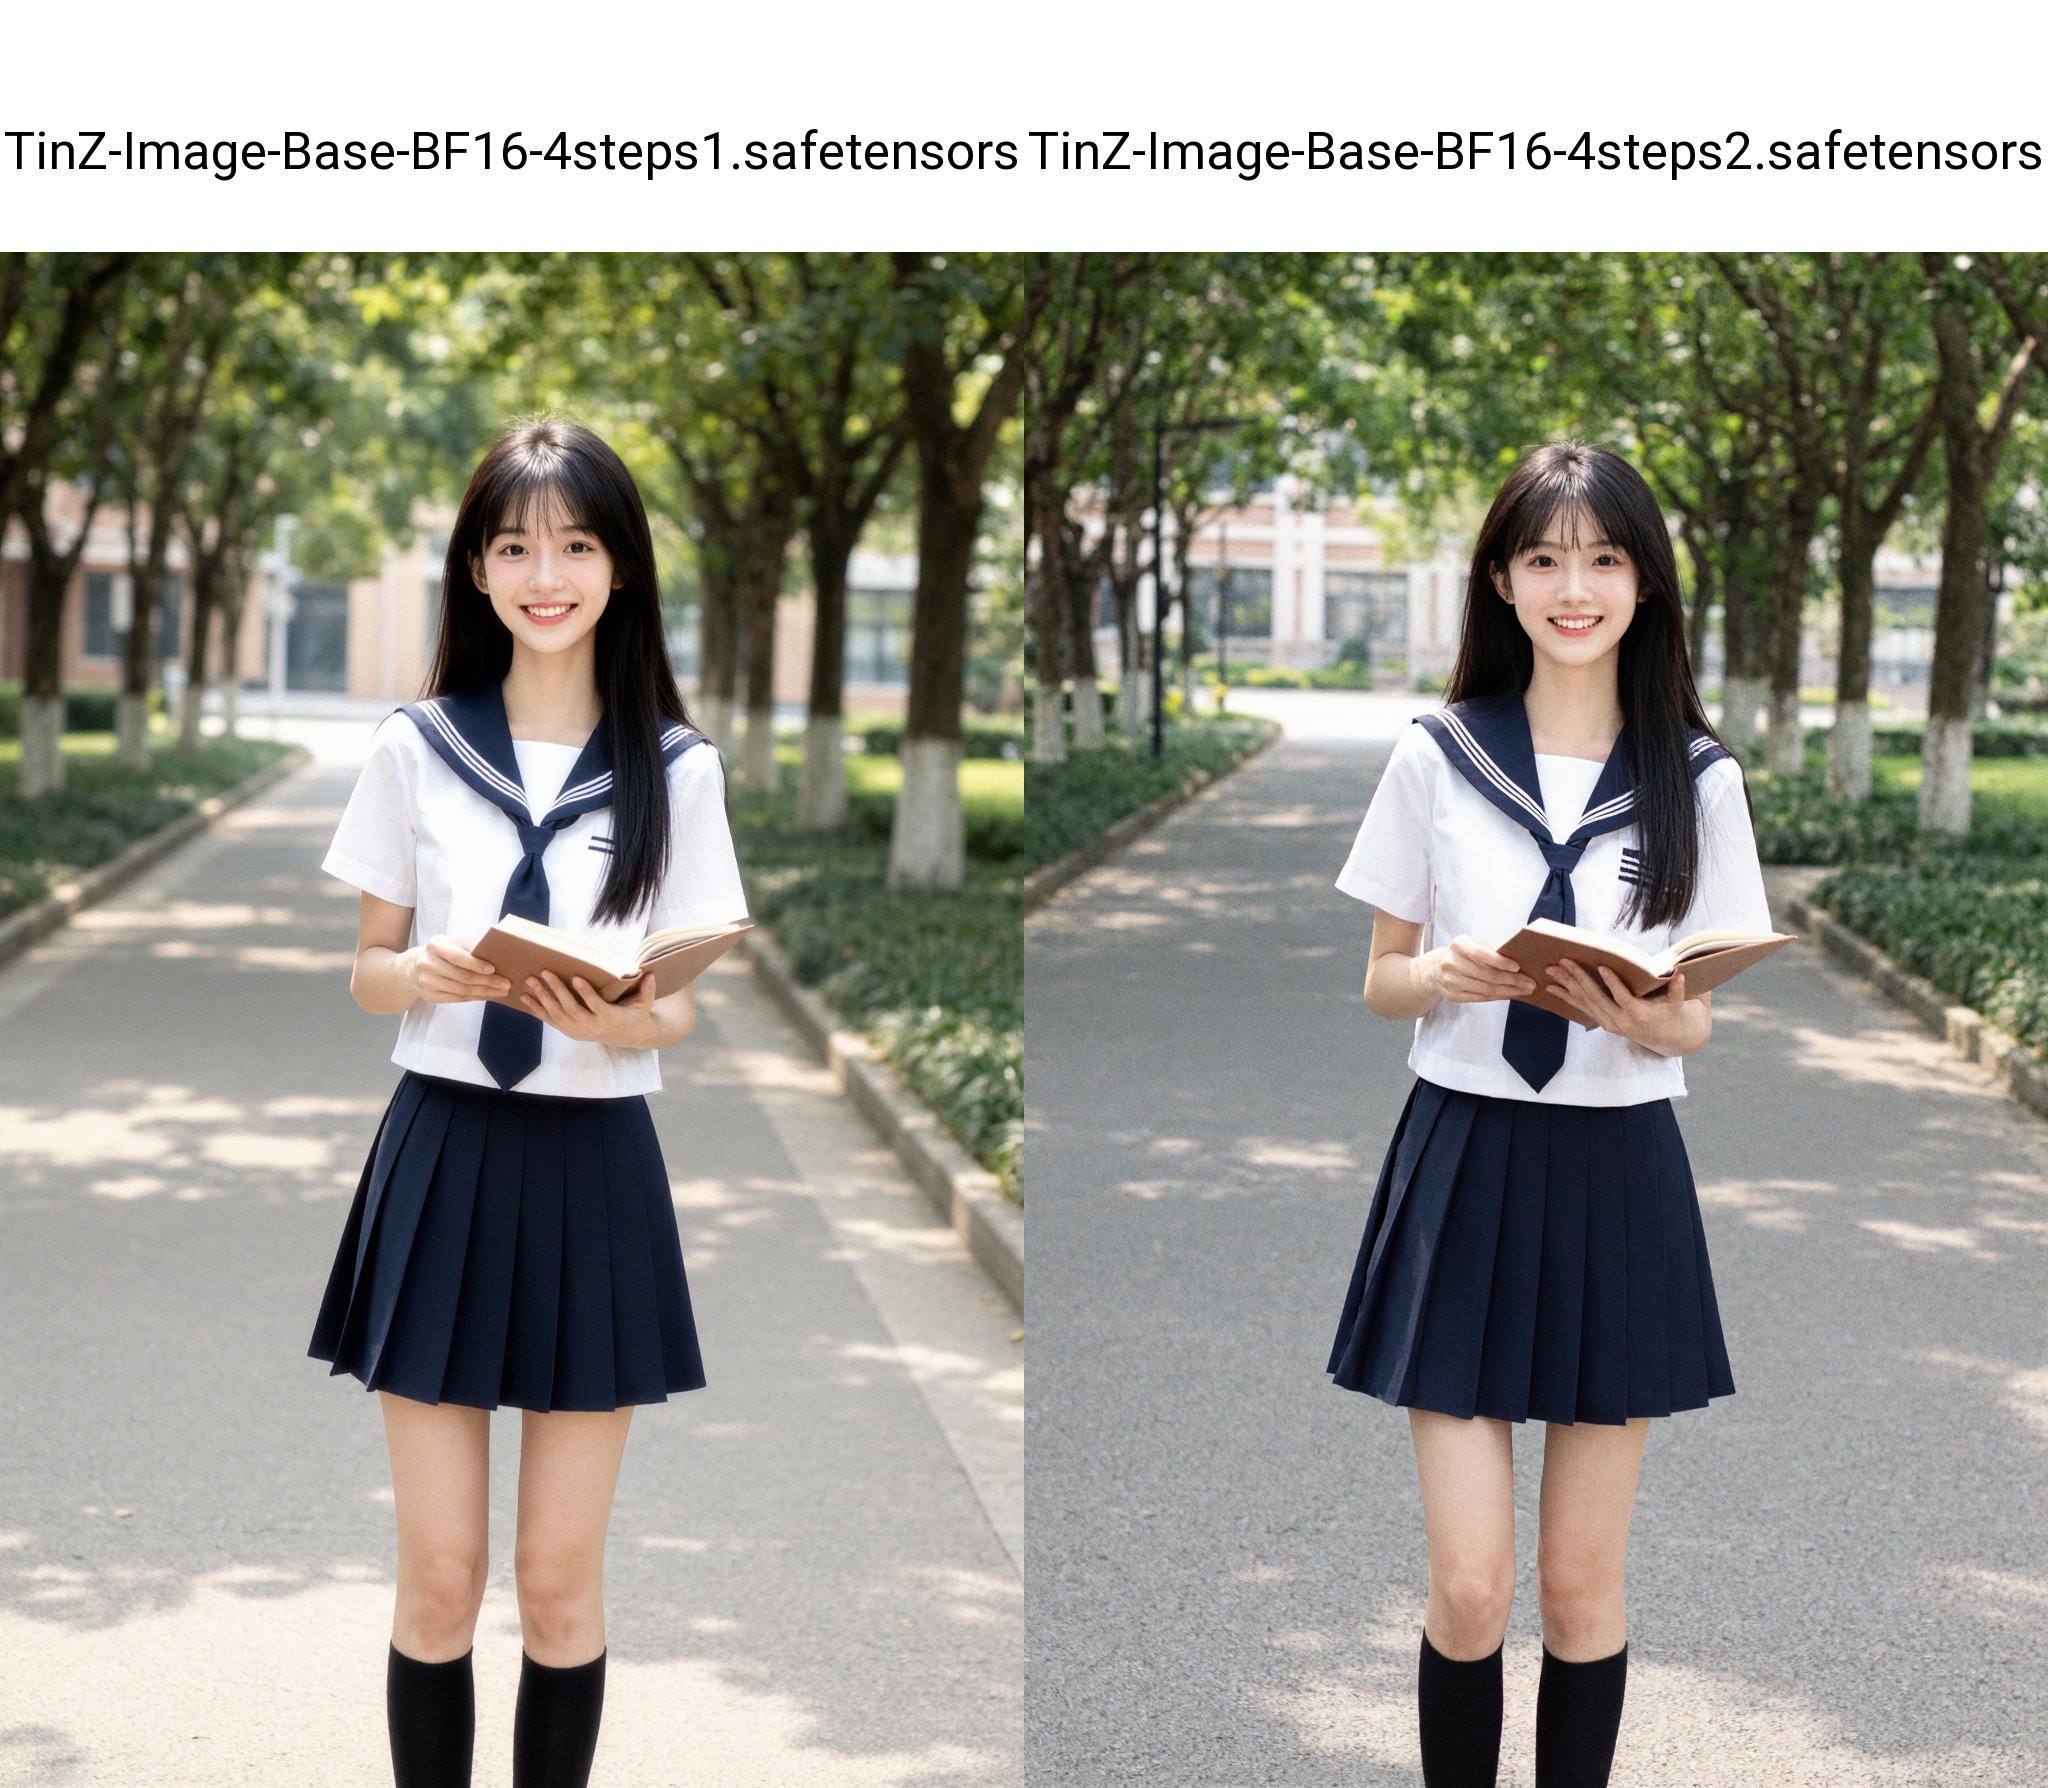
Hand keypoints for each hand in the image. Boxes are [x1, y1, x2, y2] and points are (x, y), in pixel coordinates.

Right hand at [405, 935, 511, 1004]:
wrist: (415, 967)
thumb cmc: (444, 952)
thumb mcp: (454, 942)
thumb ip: (472, 945)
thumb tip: (498, 950)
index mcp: (435, 945)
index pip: (458, 957)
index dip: (476, 964)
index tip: (493, 969)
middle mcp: (427, 963)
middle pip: (462, 976)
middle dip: (487, 981)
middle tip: (506, 984)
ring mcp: (426, 981)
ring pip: (461, 990)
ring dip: (485, 992)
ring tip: (502, 991)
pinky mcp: (429, 995)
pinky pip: (457, 999)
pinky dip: (476, 998)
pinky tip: (488, 996)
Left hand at [517, 967, 658, 1044]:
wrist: (628, 1036)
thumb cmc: (636, 1014)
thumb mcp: (645, 1004)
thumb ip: (648, 990)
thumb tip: (651, 974)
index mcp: (610, 1019)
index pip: (596, 1006)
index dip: (586, 993)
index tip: (576, 977)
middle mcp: (592, 1028)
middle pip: (571, 1009)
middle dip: (556, 990)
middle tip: (545, 973)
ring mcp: (579, 1031)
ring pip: (557, 1015)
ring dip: (542, 998)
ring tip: (531, 981)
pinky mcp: (570, 1032)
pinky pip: (551, 1021)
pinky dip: (537, 1010)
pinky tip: (525, 997)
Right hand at [1426, 935, 1536, 1004]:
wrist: (1436, 968)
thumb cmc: (1465, 953)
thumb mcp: (1476, 943)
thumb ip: (1494, 947)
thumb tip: (1521, 952)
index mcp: (1459, 945)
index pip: (1482, 954)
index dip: (1500, 961)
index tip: (1518, 967)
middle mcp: (1451, 962)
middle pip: (1487, 975)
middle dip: (1512, 980)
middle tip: (1530, 983)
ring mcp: (1450, 981)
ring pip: (1486, 989)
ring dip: (1509, 991)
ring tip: (1524, 990)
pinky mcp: (1452, 995)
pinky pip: (1480, 998)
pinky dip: (1498, 997)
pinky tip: (1510, 994)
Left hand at [1546, 961, 1699, 1053]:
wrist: (1664, 1037)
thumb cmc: (1670, 1014)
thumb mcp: (1676, 1004)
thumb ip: (1677, 991)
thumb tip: (1680, 975)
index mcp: (1638, 1014)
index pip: (1622, 997)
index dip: (1612, 983)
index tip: (1601, 967)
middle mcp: (1620, 1020)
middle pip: (1596, 997)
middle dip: (1579, 978)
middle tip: (1565, 961)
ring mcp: (1608, 1022)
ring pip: (1584, 1002)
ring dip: (1566, 985)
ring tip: (1551, 970)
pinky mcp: (1602, 1022)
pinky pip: (1581, 1008)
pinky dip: (1566, 996)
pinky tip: (1551, 987)